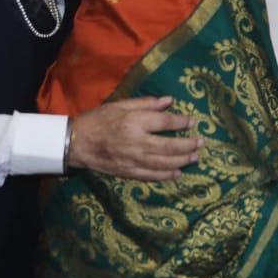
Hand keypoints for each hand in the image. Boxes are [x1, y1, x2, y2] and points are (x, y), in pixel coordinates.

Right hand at [68, 96, 201, 179]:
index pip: (166, 123)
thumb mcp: (121, 105)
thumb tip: (169, 101)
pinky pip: (151, 175)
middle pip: (170, 146)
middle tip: (201, 142)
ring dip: (182, 160)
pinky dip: (166, 175)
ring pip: (164, 163)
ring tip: (195, 157)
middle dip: (188, 145)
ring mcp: (133, 160)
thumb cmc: (98, 119)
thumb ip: (146, 103)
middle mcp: (137, 143)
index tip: (192, 122)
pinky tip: (177, 173)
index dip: (182, 122)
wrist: (76, 143)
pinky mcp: (128, 172)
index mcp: (135, 122)